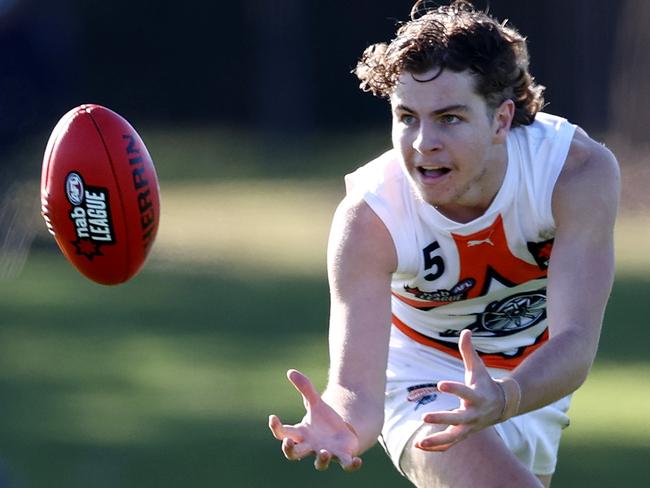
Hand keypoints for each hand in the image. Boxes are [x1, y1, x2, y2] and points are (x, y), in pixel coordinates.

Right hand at [268, 369, 362, 471]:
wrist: (341, 433)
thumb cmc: (324, 421)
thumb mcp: (315, 402)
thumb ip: (304, 387)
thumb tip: (290, 371)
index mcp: (301, 434)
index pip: (283, 434)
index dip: (276, 428)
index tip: (272, 417)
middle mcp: (310, 446)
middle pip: (294, 454)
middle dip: (289, 450)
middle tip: (288, 442)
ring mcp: (326, 453)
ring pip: (320, 463)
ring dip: (321, 459)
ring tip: (325, 452)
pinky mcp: (343, 456)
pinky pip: (346, 464)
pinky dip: (351, 464)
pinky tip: (358, 460)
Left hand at [416, 330, 504, 450]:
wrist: (502, 405)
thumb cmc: (484, 383)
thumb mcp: (478, 367)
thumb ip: (469, 351)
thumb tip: (465, 331)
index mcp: (477, 396)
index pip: (465, 392)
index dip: (453, 388)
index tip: (439, 384)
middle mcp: (474, 414)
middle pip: (458, 419)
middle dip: (442, 418)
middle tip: (424, 417)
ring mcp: (470, 427)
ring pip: (454, 437)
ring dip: (437, 440)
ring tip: (420, 443)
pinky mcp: (465, 434)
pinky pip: (451, 444)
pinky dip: (438, 447)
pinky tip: (421, 447)